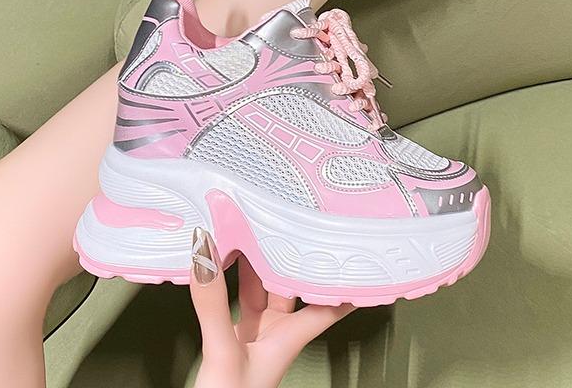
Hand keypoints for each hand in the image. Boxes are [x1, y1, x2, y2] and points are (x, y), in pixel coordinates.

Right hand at [190, 228, 353, 387]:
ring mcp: (257, 335)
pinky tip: (228, 262)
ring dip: (264, 262)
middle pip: (296, 285)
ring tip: (264, 226)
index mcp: (290, 336)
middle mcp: (279, 332)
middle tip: (300, 219)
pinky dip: (235, 280)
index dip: (350, 282)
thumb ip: (214, 304)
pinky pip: (241, 300)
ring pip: (267, 288)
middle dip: (296, 254)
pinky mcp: (234, 339)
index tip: (366, 255)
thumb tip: (206, 256)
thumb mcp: (223, 351)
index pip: (331, 304)